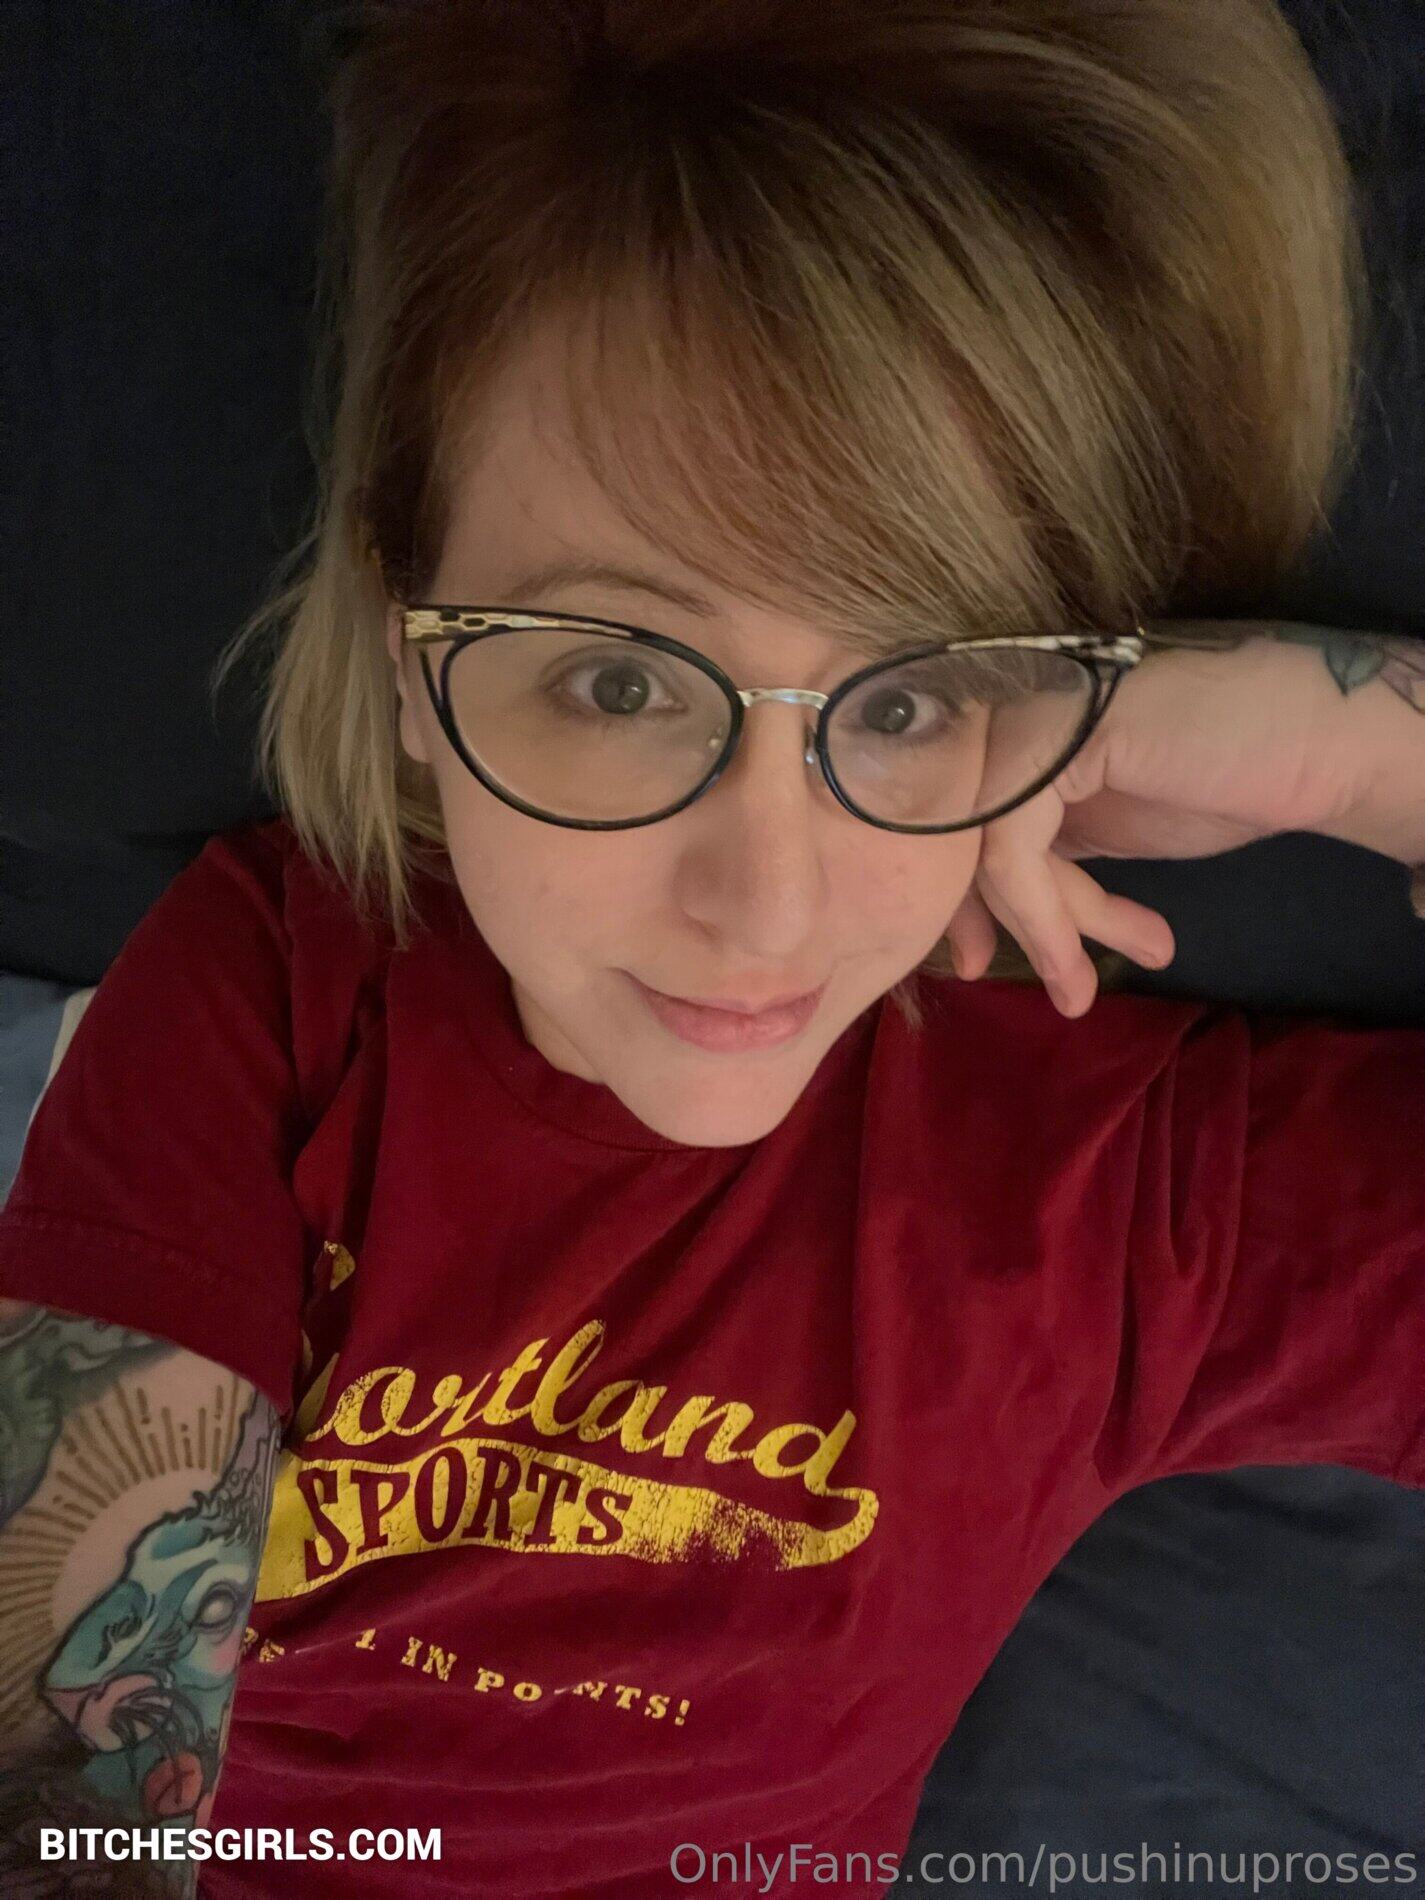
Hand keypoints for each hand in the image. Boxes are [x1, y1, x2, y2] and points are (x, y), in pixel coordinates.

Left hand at [944, 628, 1394, 1016]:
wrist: (1317, 745)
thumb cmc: (1220, 780)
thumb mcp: (1099, 827)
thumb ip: (1036, 851)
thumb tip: (967, 919)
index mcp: (1013, 725)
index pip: (949, 815)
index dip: (958, 896)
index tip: (976, 961)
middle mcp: (1008, 704)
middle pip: (956, 830)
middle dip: (989, 919)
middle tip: (1018, 982)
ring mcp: (1027, 706)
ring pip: (982, 843)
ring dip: (1037, 931)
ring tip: (1079, 991)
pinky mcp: (1058, 725)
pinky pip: (1013, 843)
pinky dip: (1041, 915)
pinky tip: (1077, 958)